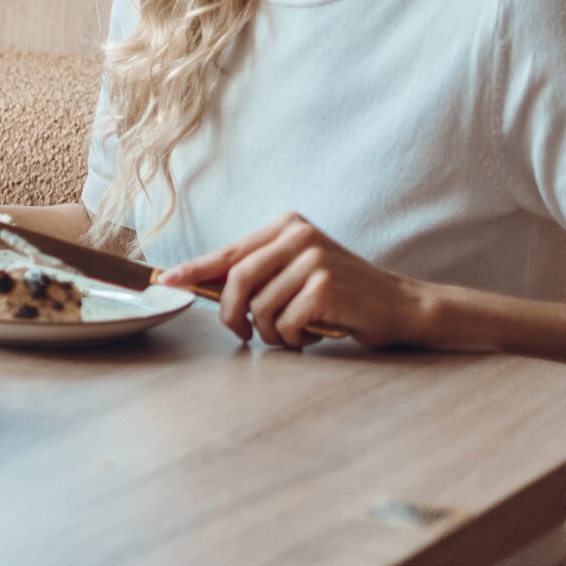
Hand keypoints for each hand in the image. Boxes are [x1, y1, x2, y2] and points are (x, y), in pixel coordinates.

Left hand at [159, 213, 429, 348]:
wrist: (398, 305)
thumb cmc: (341, 294)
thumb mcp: (296, 270)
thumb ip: (257, 272)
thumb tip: (197, 282)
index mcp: (287, 226)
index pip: (230, 252)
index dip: (195, 270)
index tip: (166, 281)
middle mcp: (299, 236)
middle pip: (237, 279)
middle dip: (230, 314)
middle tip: (241, 333)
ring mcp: (314, 260)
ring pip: (260, 306)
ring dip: (269, 332)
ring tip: (289, 334)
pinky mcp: (325, 287)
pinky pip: (285, 322)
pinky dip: (291, 338)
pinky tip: (309, 336)